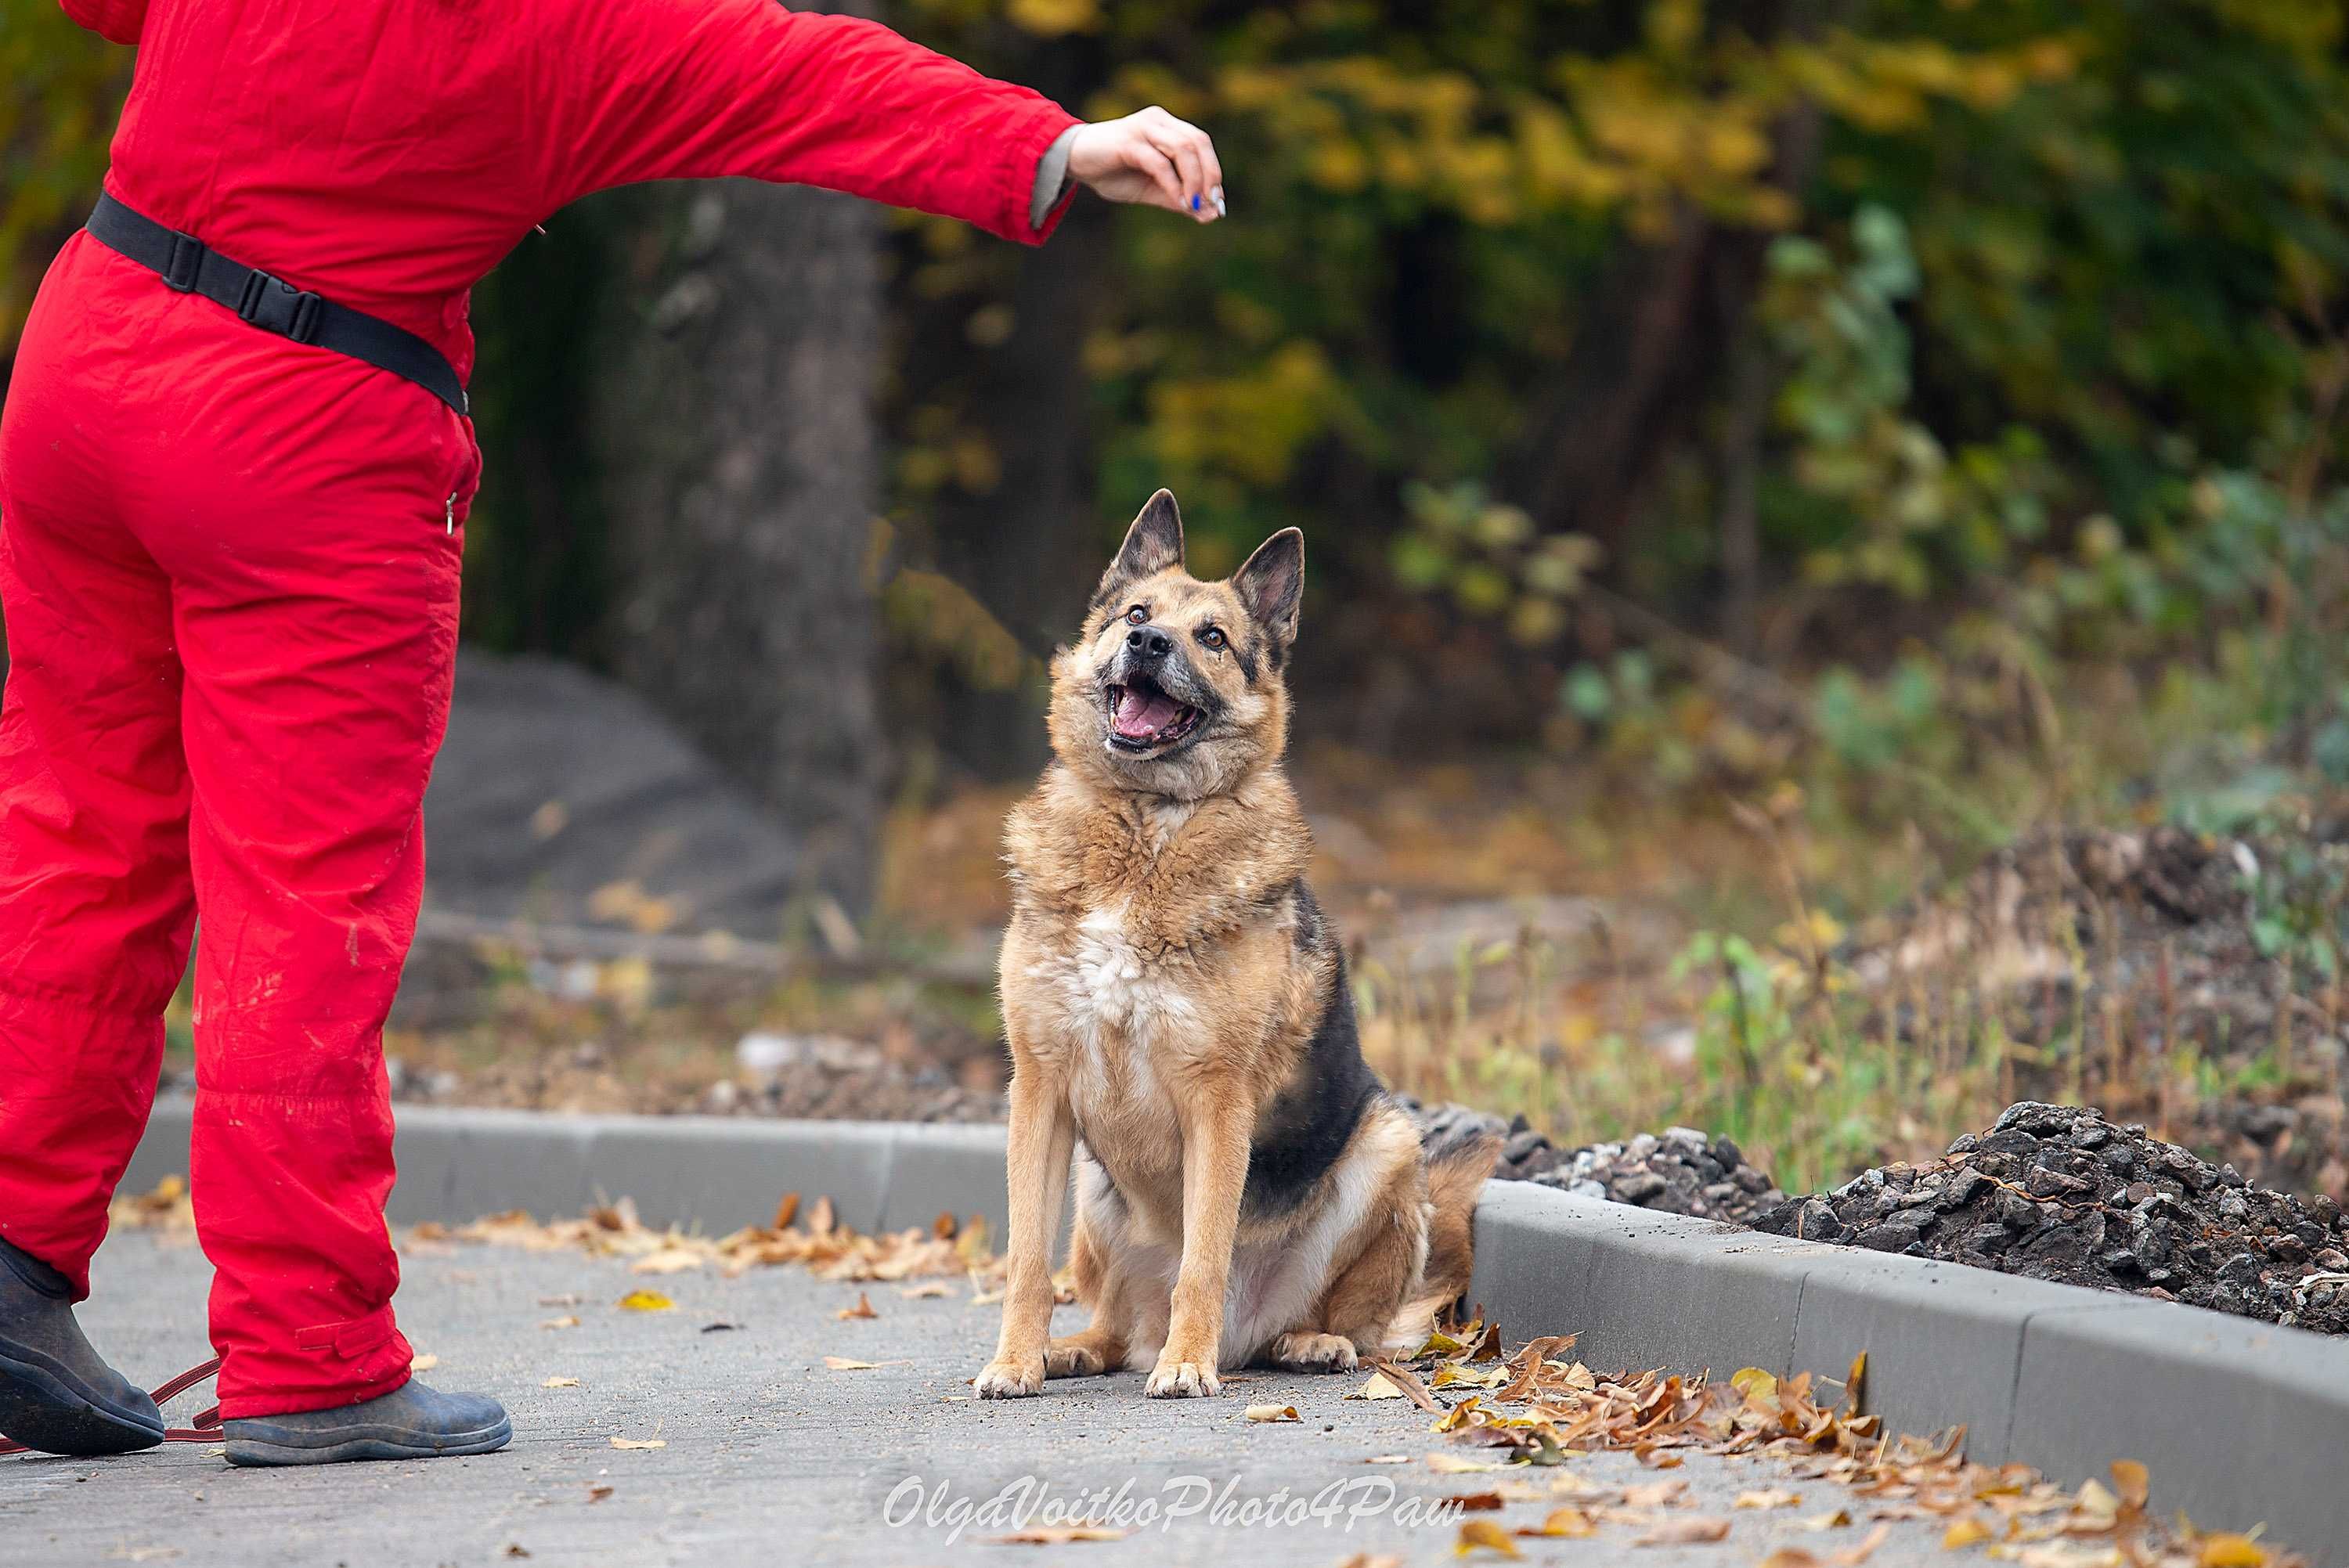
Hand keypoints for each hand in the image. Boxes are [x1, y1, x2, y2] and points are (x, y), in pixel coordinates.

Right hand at [1067, 108, 1223, 221]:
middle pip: (1198, 141)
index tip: (1218, 203)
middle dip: (1210, 175)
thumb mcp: (1151, 190)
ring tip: (1195, 205)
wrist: (1071, 162)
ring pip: (1183, 148)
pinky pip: (1159, 163)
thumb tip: (1210, 214)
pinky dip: (1173, 184)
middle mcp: (1158, 121)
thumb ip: (1179, 199)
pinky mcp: (1129, 141)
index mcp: (1166, 126)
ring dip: (1195, 180)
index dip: (1214, 171)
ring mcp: (1143, 127)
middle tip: (1211, 204)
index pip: (1201, 142)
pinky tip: (1179, 202)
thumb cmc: (1111, 174)